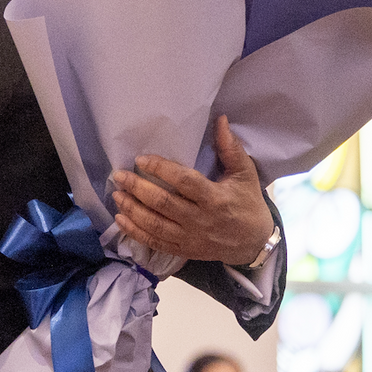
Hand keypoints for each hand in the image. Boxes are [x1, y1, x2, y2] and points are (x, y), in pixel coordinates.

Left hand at [109, 115, 273, 265]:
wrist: (254, 243)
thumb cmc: (249, 204)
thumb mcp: (245, 174)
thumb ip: (231, 148)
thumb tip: (221, 120)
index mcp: (215, 199)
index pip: (184, 182)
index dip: (161, 169)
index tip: (141, 159)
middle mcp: (200, 220)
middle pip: (163, 203)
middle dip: (137, 188)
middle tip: (119, 176)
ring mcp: (190, 238)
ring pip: (154, 224)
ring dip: (132, 209)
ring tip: (117, 194)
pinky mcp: (184, 250)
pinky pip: (155, 242)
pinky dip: (135, 232)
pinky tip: (121, 219)